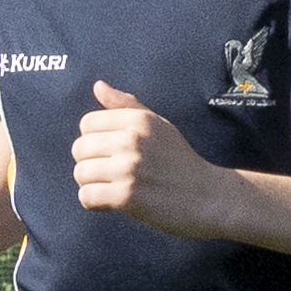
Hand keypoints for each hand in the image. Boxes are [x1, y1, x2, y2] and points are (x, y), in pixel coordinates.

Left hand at [70, 81, 223, 232]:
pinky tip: (112, 204)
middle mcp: (132, 140)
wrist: (211, 198)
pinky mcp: (127, 197)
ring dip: (92, 185)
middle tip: (112, 175)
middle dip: (91, 164)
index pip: (87, 123)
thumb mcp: (159, 126)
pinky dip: (95, 203)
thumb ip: (126, 105)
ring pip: (81, 174)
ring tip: (114, 189)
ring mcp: (129, 169)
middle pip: (80, 149)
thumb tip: (98, 86)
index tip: (111, 153)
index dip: (94, 141)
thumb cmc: (183, 163)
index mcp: (139, 120)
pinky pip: (87, 196)